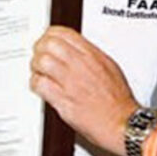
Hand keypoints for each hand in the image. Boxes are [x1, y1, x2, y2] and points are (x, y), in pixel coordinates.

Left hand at [30, 26, 137, 155]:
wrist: (121, 122)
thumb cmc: (118, 100)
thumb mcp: (110, 66)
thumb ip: (91, 56)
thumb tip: (76, 51)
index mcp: (92, 55)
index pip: (63, 33)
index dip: (49, 35)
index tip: (46, 40)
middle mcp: (81, 65)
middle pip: (49, 44)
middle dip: (39, 49)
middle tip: (39, 55)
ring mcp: (71, 82)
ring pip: (41, 61)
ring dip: (36, 66)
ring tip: (39, 72)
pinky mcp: (63, 100)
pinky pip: (40, 85)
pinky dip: (36, 84)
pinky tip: (41, 87)